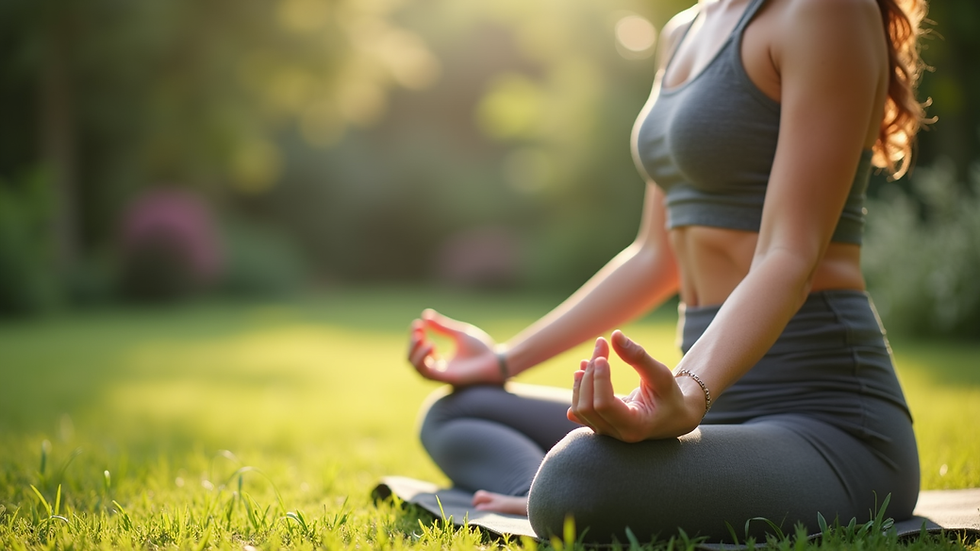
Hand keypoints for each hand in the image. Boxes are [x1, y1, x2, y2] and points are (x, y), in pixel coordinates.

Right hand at [407, 309, 503, 385]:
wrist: (496, 361)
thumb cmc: (482, 350)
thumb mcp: (458, 334)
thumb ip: (442, 327)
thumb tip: (425, 315)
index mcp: (441, 361)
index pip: (419, 351)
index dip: (415, 337)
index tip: (419, 323)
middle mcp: (438, 369)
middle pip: (413, 360)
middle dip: (412, 344)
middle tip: (418, 330)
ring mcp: (441, 375)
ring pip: (416, 367)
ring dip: (415, 351)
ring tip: (422, 338)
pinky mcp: (445, 379)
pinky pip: (425, 372)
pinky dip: (423, 359)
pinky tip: (431, 345)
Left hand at [567, 330, 702, 441]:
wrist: (673, 416)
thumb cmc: (670, 395)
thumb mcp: (661, 375)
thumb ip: (639, 357)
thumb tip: (615, 335)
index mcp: (635, 426)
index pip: (604, 405)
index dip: (598, 379)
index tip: (603, 357)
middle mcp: (617, 433)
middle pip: (588, 405)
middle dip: (590, 373)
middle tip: (601, 346)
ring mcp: (606, 432)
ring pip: (579, 408)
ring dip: (581, 380)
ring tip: (590, 358)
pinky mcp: (600, 426)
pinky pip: (579, 411)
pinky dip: (578, 389)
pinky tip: (581, 371)